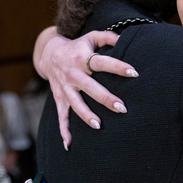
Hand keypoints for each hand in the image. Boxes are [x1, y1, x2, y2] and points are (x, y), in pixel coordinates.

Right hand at [37, 30, 138, 148]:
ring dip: (86, 115)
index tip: (134, 73)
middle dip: (106, 98)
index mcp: (82, 58)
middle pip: (91, 88)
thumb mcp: (91, 37)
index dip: (118, 67)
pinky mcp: (59, 98)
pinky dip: (64, 131)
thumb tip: (124, 38)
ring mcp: (65, 88)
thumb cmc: (78, 46)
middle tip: (122, 108)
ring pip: (75, 104)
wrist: (48, 53)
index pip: (102, 63)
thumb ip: (107, 37)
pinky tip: (69, 145)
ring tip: (99, 126)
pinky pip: (61, 116)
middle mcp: (73, 74)